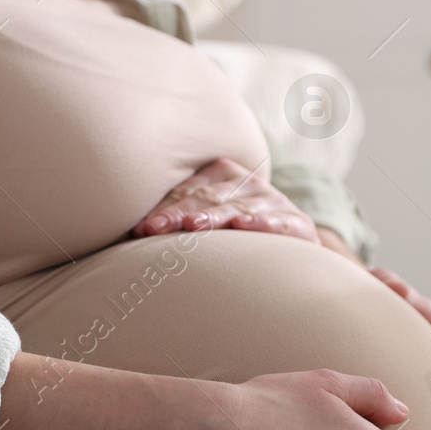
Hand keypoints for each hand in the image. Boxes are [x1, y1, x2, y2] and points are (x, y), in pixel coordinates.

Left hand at [132, 157, 318, 242]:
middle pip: (207, 198)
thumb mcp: (209, 223)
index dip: (163, 209)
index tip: (140, 229)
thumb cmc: (240, 238)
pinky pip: (279, 222)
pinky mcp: (297, 223)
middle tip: (154, 230)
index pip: (187, 192)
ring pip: (238, 208)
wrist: (296, 254)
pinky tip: (244, 226)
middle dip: (178, 214)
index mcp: (222, 175)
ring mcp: (274, 201)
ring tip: (193, 226)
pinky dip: (262, 223)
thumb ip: (177, 222)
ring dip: (215, 217)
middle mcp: (248, 183)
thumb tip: (133, 233)